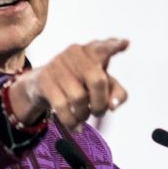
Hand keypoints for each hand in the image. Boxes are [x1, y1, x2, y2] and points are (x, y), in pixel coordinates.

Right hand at [9, 39, 129, 127]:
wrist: (42, 84)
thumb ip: (115, 92)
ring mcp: (59, 65)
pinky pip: (62, 106)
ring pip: (79, 98)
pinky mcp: (45, 79)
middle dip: (100, 103)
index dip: (113, 46)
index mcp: (92, 51)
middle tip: (99, 112)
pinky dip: (71, 120)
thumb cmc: (78, 81)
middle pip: (97, 81)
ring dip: (84, 114)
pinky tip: (75, 124)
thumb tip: (113, 106)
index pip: (103, 48)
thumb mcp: (100, 84)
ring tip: (84, 116)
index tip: (125, 44)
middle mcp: (75, 54)